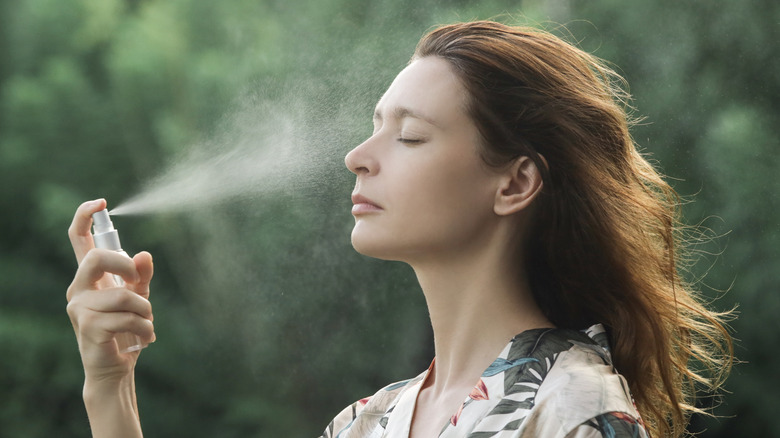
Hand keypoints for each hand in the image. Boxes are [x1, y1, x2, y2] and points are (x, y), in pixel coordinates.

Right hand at [66, 199, 154, 383]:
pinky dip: (145, 328)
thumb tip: (144, 254)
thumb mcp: (138, 297)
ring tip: (147, 324)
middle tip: (139, 282)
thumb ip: (141, 275)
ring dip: (145, 310)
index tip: (101, 202)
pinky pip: (127, 317)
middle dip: (125, 267)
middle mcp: (79, 289)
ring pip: (122, 295)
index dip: (85, 217)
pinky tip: (144, 339)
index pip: (78, 240)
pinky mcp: (88, 327)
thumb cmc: (125, 329)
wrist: (115, 367)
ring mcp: (80, 308)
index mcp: (89, 277)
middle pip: (96, 259)